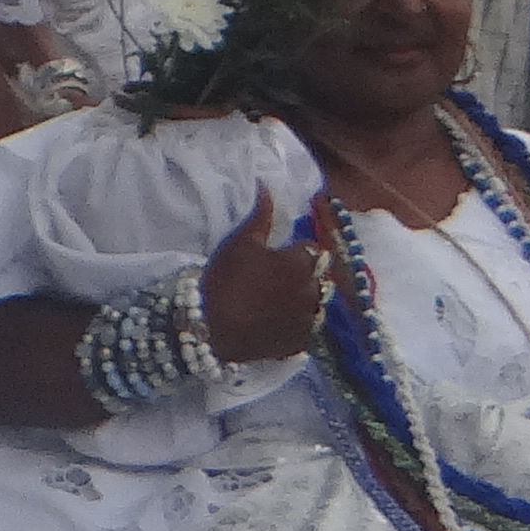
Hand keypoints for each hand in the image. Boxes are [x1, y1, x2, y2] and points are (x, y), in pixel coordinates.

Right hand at [198, 188, 330, 363]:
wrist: (210, 329)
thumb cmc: (226, 280)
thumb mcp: (239, 242)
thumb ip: (260, 216)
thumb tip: (269, 187)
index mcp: (301, 262)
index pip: (311, 249)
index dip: (296, 251)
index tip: (279, 256)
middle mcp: (312, 289)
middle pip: (318, 278)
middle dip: (306, 277)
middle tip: (279, 280)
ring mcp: (308, 319)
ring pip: (316, 305)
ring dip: (305, 302)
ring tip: (281, 304)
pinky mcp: (299, 343)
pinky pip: (306, 331)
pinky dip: (298, 327)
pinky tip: (279, 325)